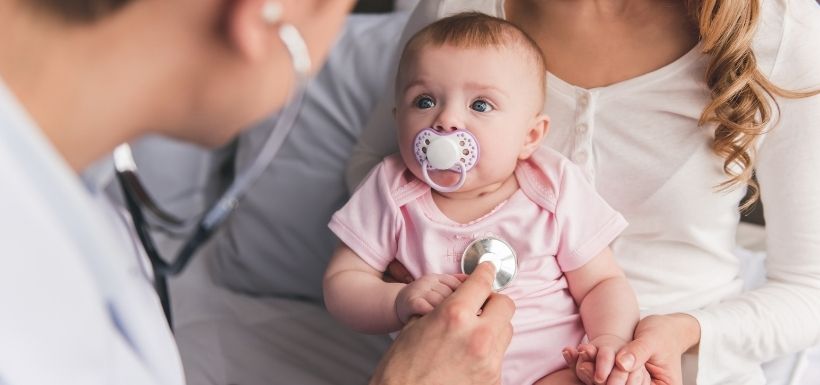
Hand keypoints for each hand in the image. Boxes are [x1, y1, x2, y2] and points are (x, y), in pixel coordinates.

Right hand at [369, 262, 514, 384]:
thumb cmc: (401, 369)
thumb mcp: (415, 327)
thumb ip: (441, 309)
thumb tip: (457, 299)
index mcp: (454, 316)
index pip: (482, 283)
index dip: (485, 272)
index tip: (488, 269)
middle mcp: (477, 336)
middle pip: (505, 305)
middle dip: (493, 302)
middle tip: (480, 306)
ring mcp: (488, 360)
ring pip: (505, 331)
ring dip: (493, 327)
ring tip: (472, 335)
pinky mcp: (493, 380)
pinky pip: (498, 356)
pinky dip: (487, 352)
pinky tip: (469, 357)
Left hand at [565, 314, 699, 384]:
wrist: (663, 327)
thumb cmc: (663, 333)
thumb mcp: (652, 340)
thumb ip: (638, 352)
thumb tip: (622, 364)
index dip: (617, 383)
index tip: (599, 377)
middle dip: (603, 381)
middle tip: (583, 369)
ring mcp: (634, 383)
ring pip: (612, 383)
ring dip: (594, 375)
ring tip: (580, 365)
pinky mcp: (623, 376)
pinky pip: (608, 375)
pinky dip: (594, 367)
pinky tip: (580, 357)